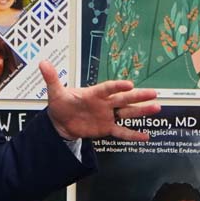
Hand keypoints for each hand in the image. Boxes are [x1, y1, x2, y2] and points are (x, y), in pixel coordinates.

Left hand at [40, 60, 159, 141]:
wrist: (61, 121)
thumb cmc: (61, 104)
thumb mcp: (55, 92)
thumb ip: (52, 79)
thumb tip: (43, 63)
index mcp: (94, 93)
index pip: (107, 88)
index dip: (117, 86)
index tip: (129, 84)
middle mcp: (104, 103)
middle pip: (123, 98)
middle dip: (138, 96)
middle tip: (154, 93)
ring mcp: (107, 115)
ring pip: (127, 113)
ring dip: (141, 111)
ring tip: (156, 108)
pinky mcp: (106, 128)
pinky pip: (121, 132)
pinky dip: (132, 134)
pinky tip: (145, 136)